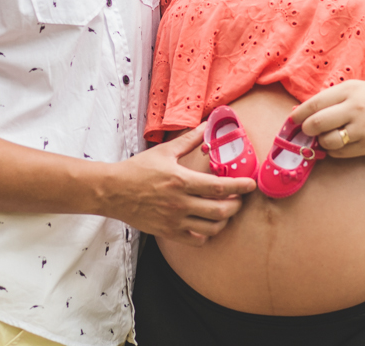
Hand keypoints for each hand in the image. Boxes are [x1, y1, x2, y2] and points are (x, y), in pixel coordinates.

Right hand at [101, 124, 255, 245]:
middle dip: (236, 205)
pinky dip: (206, 234)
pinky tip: (206, 224)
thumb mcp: (164, 151)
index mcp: (181, 180)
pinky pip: (196, 239)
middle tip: (239, 199)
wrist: (113, 191)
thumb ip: (188, 140)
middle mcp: (180, 203)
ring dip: (224, 220)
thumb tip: (205, 126)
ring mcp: (174, 220)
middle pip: (220, 210)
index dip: (239, 186)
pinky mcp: (168, 232)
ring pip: (211, 228)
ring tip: (225, 211)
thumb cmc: (138, 169)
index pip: (219, 187)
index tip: (251, 185)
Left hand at [292, 80, 364, 158]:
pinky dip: (334, 151)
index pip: (315, 103)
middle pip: (318, 123)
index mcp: (349, 90)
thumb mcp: (353, 91)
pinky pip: (341, 153)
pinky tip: (341, 143)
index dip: (299, 114)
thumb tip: (296, 112)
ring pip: (328, 141)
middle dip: (307, 129)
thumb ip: (328, 99)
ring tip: (327, 136)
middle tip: (307, 130)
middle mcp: (356, 108)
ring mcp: (363, 128)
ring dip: (322, 142)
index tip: (291, 120)